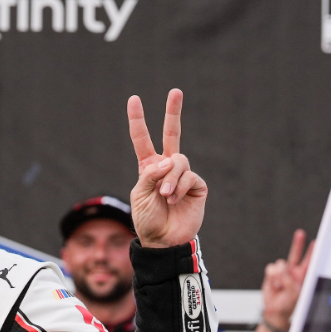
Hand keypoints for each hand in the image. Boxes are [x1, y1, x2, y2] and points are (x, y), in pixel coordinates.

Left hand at [127, 89, 207, 248]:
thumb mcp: (139, 195)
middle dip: (173, 112)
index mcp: (148, 167)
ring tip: (165, 196)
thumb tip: (170, 160)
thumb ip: (150, 174)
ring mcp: (182, 175)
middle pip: (172, 134)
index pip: (142, 139)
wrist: (163, 240)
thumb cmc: (147, 219)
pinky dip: (179, 188)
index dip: (137, 120)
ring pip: (179, 161)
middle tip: (176, 91)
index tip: (134, 99)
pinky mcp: (196, 185)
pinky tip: (175, 200)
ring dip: (170, 179)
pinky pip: (189, 176)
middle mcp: (166, 167)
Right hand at [261, 229, 313, 331]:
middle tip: (300, 233)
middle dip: (298, 244)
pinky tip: (274, 285)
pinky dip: (271, 277)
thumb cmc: (288, 305)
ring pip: (279, 263)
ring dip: (278, 275)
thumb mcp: (294, 295)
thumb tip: (282, 270)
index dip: (313, 252)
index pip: (310, 262)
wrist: (274, 311)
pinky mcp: (271, 273)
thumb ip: (290, 281)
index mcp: (303, 277)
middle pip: (296, 254)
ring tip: (280, 286)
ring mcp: (282, 272)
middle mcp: (293, 272)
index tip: (317, 243)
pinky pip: (270, 268)